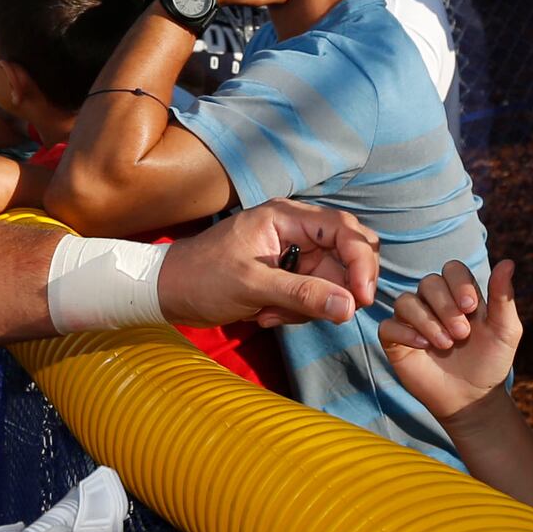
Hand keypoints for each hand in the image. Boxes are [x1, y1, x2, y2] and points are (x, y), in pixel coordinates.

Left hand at [159, 199, 378, 327]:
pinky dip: (295, 311)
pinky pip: (312, 295)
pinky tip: (265, 314)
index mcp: (286, 217)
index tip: (363, 298)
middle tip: (315, 312)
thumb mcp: (252, 286)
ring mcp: (293, 254)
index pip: (344, 230)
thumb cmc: (202, 278)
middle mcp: (295, 230)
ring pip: (331, 281)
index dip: (361, 263)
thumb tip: (349, 306)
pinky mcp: (287, 276)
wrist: (170, 292)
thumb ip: (302, 295)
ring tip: (269, 313)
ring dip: (307, 306)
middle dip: (334, 289)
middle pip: (346, 255)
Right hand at [378, 259, 522, 422]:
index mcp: (459, 294)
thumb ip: (504, 297)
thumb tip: (509, 262)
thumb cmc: (491, 361)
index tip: (472, 308)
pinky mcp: (396, 341)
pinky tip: (424, 346)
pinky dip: (406, 333)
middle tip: (462, 334)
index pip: (452, 269)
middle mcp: (433, 303)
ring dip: (427, 321)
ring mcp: (412, 321)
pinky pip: (388, 326)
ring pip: (405, 301)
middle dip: (446, 307)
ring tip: (446, 344)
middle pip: (428, 282)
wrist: (474, 397)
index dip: (459, 283)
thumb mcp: (505, 330)